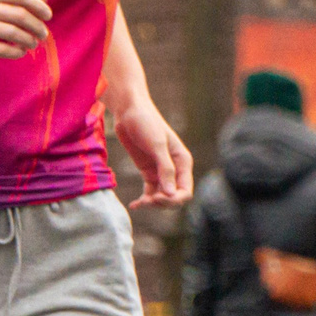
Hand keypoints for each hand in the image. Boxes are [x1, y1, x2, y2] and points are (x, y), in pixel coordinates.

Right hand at [0, 0, 49, 57]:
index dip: (38, 7)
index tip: (48, 15)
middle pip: (19, 15)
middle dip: (36, 26)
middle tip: (43, 33)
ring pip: (12, 33)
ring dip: (28, 40)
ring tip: (33, 43)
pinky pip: (0, 49)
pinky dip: (15, 52)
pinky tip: (20, 52)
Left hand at [110, 94, 191, 208]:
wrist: (129, 111)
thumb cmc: (146, 123)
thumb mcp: (157, 145)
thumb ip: (165, 168)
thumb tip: (170, 193)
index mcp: (183, 162)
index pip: (185, 191)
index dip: (174, 200)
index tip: (156, 198)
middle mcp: (175, 169)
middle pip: (174, 197)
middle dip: (162, 203)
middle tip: (146, 201)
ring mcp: (161, 171)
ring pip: (162, 197)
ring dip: (152, 203)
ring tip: (138, 203)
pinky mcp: (148, 171)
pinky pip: (150, 192)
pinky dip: (144, 200)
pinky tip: (134, 204)